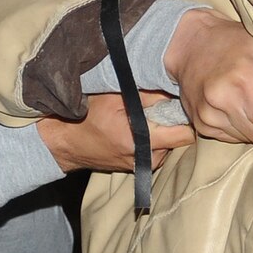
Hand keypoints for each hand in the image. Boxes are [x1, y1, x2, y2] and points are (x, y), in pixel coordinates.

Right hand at [38, 92, 195, 173]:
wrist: (65, 143)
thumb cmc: (85, 117)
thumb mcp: (114, 96)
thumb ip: (147, 93)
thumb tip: (175, 86)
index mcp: (143, 141)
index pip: (186, 134)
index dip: (187, 116)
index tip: (182, 102)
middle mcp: (148, 158)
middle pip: (180, 138)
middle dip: (174, 121)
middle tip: (162, 104)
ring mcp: (144, 165)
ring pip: (169, 144)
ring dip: (163, 129)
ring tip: (147, 115)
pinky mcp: (140, 166)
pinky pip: (158, 149)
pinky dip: (154, 137)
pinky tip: (140, 126)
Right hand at [164, 9, 252, 144]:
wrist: (193, 44)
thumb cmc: (235, 44)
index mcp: (246, 82)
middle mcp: (223, 101)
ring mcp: (208, 115)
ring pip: (246, 139)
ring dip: (251, 125)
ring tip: (244, 100)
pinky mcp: (200, 124)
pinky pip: (230, 138)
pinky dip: (235, 125)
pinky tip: (230, 106)